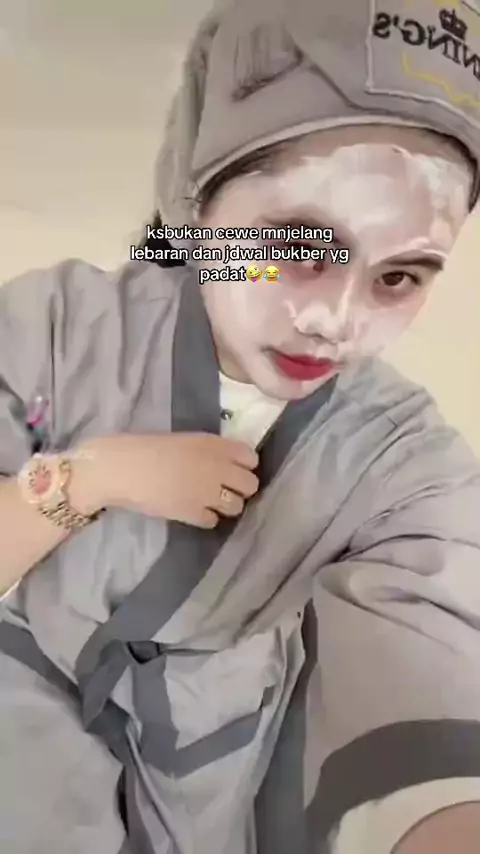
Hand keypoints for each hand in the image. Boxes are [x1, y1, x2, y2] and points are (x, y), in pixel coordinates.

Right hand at [74, 433, 258, 527]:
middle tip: (223, 489)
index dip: (244, 466)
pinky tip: (193, 510)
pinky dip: (206, 518)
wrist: (121, 468)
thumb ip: (210, 451)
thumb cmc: (147, 448)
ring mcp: (208, 493)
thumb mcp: (186, 441)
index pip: (251, 458)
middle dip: (240, 489)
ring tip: (208, 502)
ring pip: (237, 507)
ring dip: (226, 506)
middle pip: (251, 485)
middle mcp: (218, 468)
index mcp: (215, 445)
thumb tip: (226, 464)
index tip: (232, 469)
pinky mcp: (194, 514)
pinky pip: (213, 521)